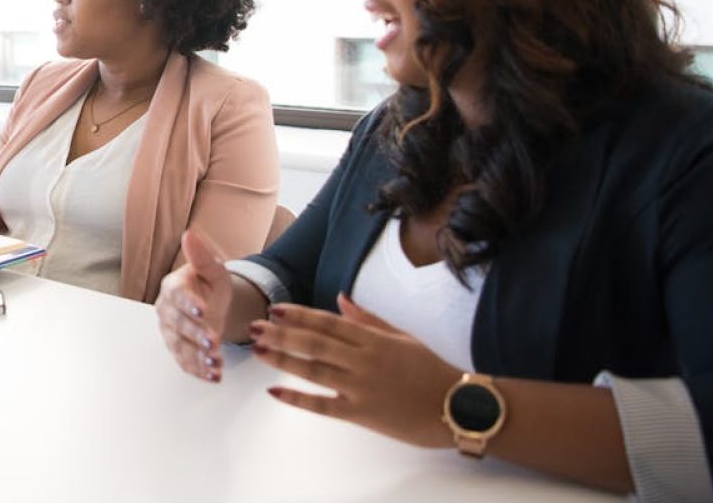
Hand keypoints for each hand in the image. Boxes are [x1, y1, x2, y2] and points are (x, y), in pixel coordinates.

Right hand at [155, 230, 232, 382]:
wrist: (213, 304)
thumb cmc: (210, 284)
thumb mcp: (212, 269)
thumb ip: (202, 256)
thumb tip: (189, 235)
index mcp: (172, 287)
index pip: (177, 295)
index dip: (189, 303)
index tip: (203, 310)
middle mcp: (166, 311)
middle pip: (178, 324)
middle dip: (195, 334)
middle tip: (213, 341)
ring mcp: (171, 333)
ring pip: (180, 346)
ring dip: (197, 357)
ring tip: (215, 363)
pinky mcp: (178, 350)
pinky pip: (185, 362)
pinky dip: (199, 370)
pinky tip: (214, 375)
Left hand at [251, 293, 460, 447]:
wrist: (457, 407)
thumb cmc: (431, 370)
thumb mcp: (403, 337)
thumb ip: (369, 320)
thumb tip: (340, 300)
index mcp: (373, 339)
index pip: (329, 322)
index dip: (300, 315)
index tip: (276, 309)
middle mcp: (363, 360)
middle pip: (314, 343)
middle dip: (282, 334)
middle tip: (255, 327)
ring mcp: (360, 387)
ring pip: (314, 370)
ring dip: (283, 360)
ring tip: (258, 351)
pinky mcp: (361, 414)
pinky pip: (323, 406)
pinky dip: (298, 399)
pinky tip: (275, 392)